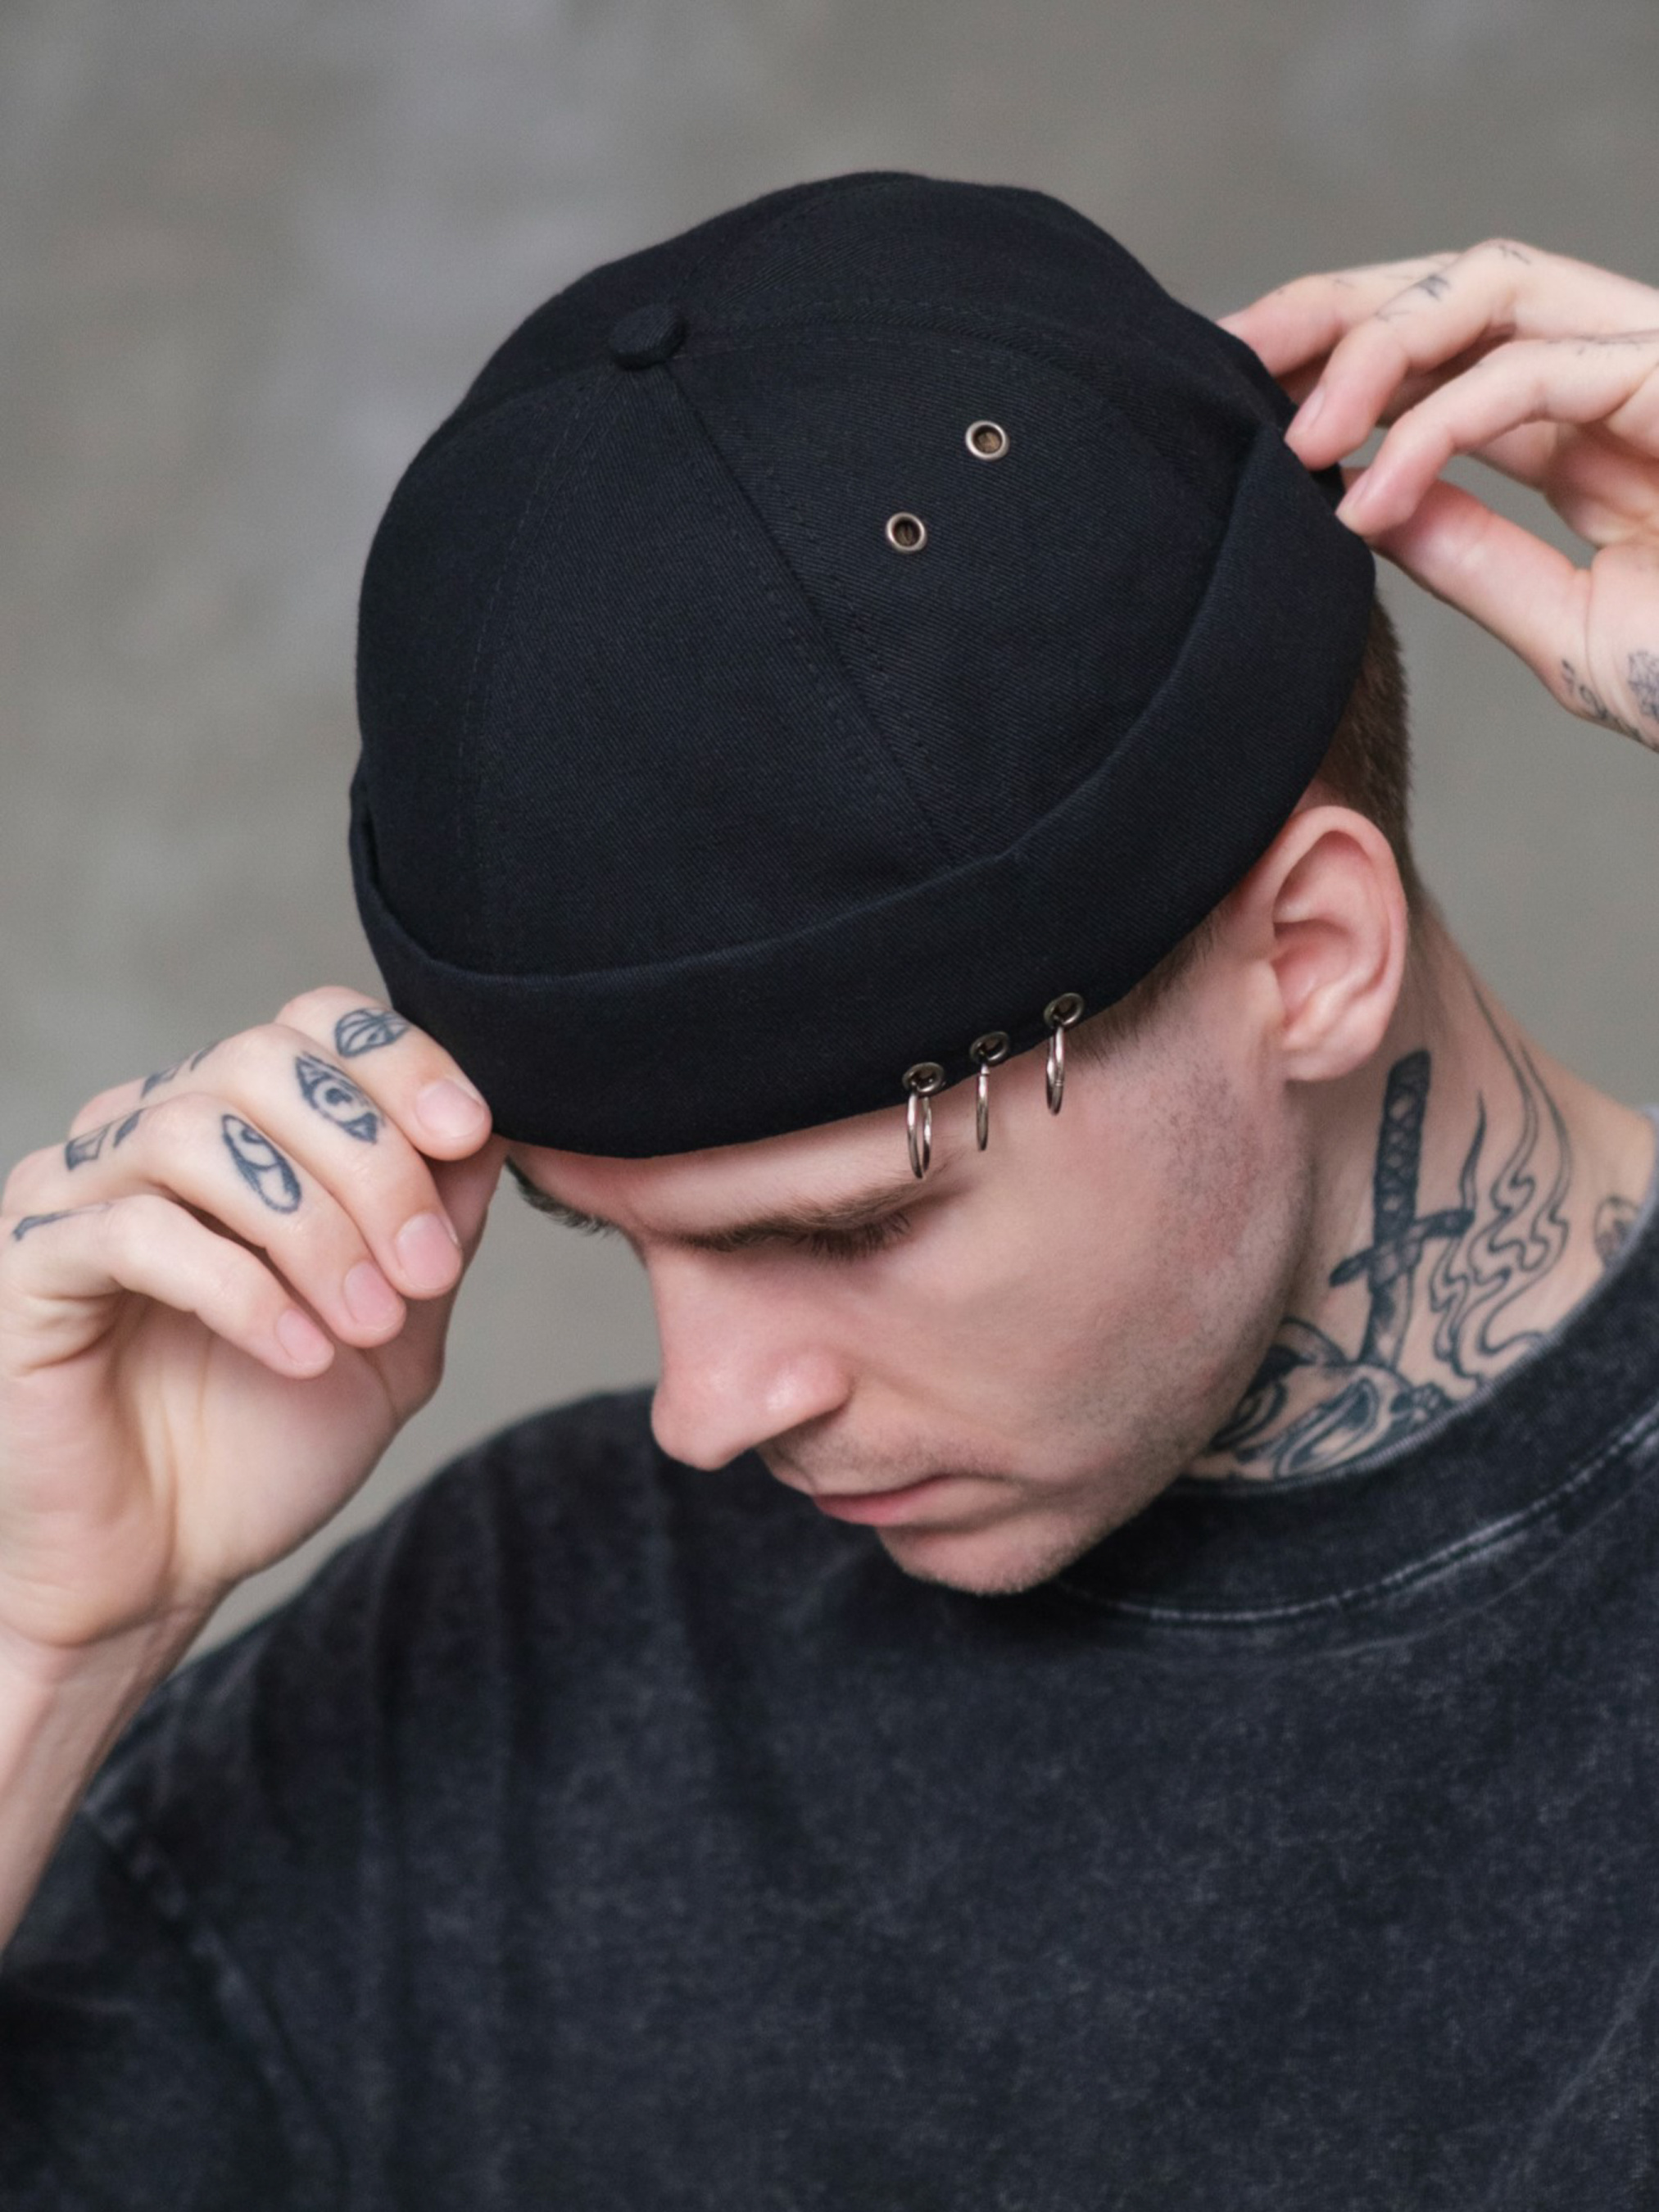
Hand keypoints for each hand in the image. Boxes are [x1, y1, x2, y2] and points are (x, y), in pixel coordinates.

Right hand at [0, 988, 508, 1660]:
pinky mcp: (27, 1266)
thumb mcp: (396, 1326)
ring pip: (200, 1134)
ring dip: (315, 1230)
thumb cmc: (268, 1440)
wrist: (164, 1567)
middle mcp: (148, 1134)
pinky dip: (242, 1289)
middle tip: (428, 1273)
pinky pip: (135, 1233)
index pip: (312, 1023)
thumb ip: (437, 1226)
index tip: (470, 1134)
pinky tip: (301, 1354)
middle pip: (262, 1061)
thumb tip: (488, 1130)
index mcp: (239, 1129)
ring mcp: (77, 1193)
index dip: (400, 1061)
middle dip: (371, 1161)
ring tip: (369, 1324)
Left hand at [1218, 236, 1658, 750]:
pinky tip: (1369, 495)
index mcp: (1587, 426)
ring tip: (1294, 436)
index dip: (1339, 359)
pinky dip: (1438, 429)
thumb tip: (1362, 505)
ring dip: (1379, 345)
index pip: (1447, 352)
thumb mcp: (1566, 628)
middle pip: (1461, 284)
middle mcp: (1621, 373)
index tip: (1239, 397)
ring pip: (1499, 287)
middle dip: (1335, 306)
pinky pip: (1539, 375)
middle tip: (1226, 353)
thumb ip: (1472, 560)